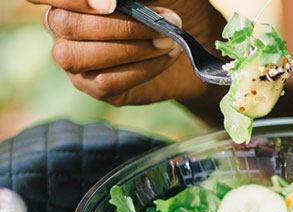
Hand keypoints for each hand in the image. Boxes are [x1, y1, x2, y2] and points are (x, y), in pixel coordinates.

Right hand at [30, 0, 226, 120]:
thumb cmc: (168, 7)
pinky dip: (142, 68)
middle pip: (66, 25)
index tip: (112, 3)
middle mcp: (61, 26)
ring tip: (168, 41)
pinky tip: (166, 57)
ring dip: (131, 48)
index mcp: (69, 0)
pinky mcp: (94, 87)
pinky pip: (106, 82)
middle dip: (120, 25)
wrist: (194, 41)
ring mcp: (74, 60)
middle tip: (165, 21)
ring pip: (80, 56)